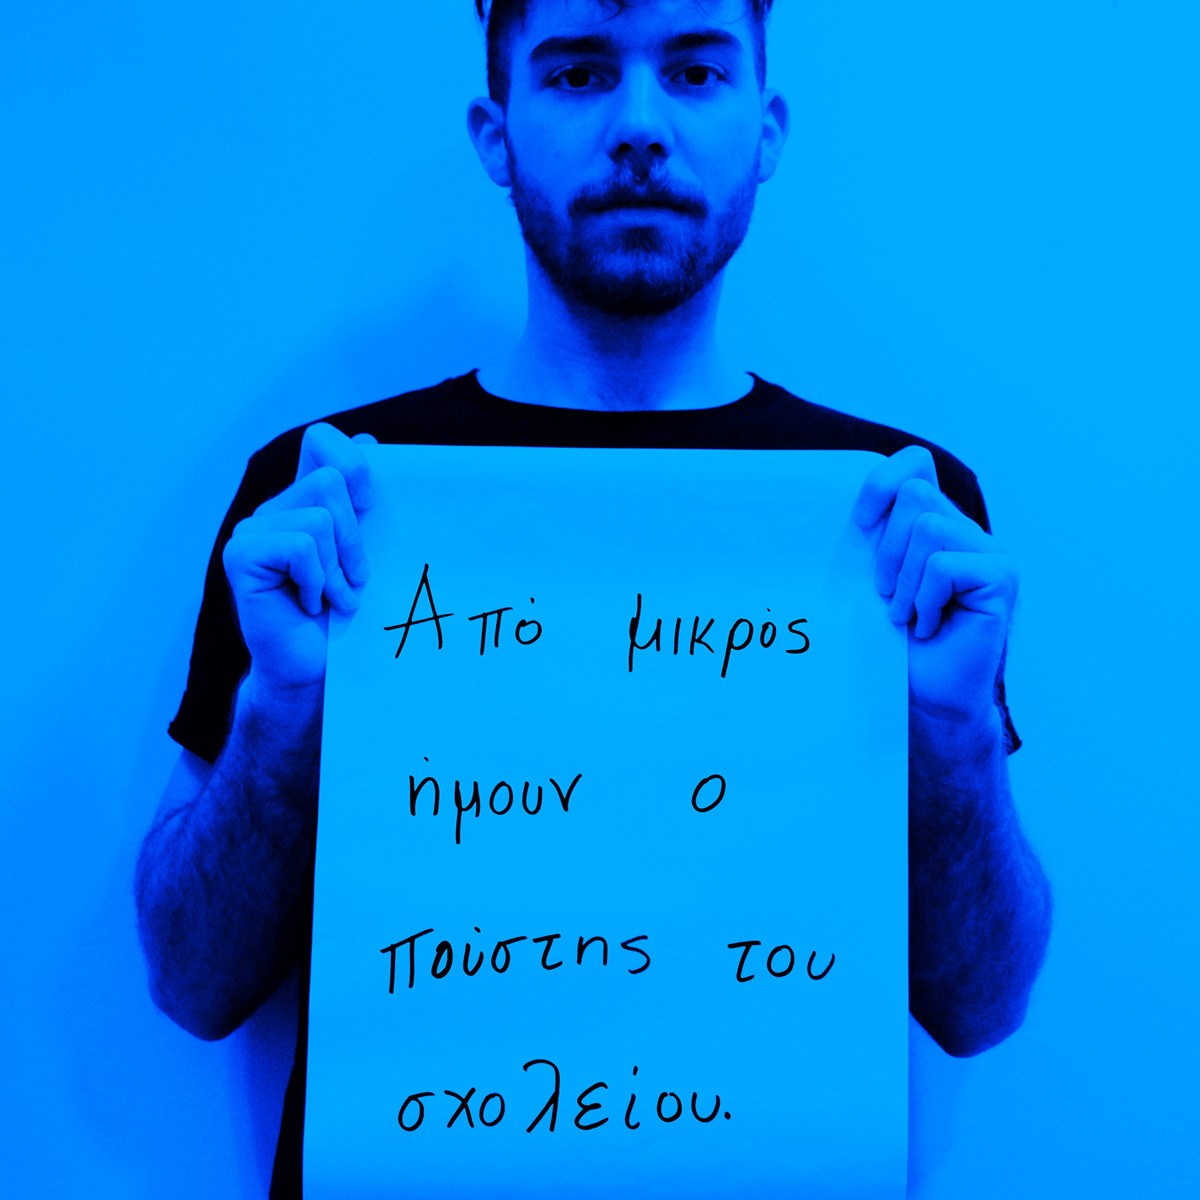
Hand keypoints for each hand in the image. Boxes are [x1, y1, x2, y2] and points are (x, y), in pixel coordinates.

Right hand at [222, 423, 376, 695]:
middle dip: (355, 538)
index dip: (355, 467)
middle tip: (351, 580)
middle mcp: (275, 507)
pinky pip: (299, 546)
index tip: (370, 512)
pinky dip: (315, 580)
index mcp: (305, 499)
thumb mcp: (370, 552)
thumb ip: (366, 502)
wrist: (316, 671)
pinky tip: (308, 604)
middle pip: (331, 482)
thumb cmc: (347, 617)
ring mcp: (252, 528)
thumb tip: (369, 442)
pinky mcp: (240, 555)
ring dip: (337, 569)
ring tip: (331, 598)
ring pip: (319, 519)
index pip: (323, 441)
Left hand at [852, 446, 1017, 728]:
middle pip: (915, 494)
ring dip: (905, 582)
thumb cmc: (894, 645)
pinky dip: (925, 600)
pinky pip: (944, 566)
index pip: (915, 462)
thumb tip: (830, 502)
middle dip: (887, 550)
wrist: (926, 699)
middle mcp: (969, 531)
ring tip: (908, 615)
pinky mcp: (1002, 577)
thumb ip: (871, 538)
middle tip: (888, 597)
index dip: (881, 482)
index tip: (858, 526)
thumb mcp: (872, 580)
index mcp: (937, 523)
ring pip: (928, 529)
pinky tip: (930, 626)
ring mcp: (992, 552)